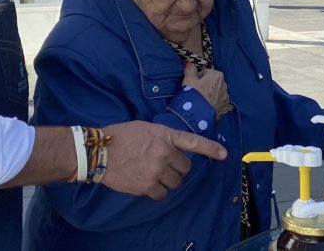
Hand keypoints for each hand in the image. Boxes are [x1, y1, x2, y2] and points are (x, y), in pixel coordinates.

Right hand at [100, 120, 226, 198]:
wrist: (99, 152)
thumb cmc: (120, 136)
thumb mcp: (145, 128)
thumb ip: (162, 137)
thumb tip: (173, 148)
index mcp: (165, 135)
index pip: (193, 141)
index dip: (210, 148)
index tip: (224, 154)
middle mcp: (165, 153)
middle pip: (185, 168)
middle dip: (177, 169)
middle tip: (164, 166)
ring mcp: (157, 170)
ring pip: (175, 183)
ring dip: (168, 180)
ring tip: (153, 174)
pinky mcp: (147, 185)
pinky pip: (162, 194)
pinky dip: (157, 191)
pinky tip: (146, 183)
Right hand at [183, 63, 229, 118]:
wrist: (197, 115)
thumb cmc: (193, 94)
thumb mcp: (188, 79)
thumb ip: (190, 69)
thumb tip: (190, 63)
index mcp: (217, 75)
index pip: (205, 72)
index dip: (197, 78)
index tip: (192, 84)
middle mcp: (225, 85)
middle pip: (213, 82)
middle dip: (206, 85)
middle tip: (196, 92)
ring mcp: (226, 97)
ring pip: (217, 93)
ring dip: (211, 94)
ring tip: (201, 101)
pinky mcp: (225, 108)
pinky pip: (220, 103)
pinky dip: (215, 104)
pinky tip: (208, 107)